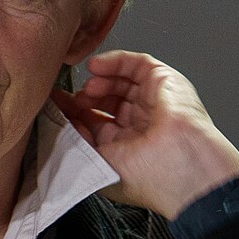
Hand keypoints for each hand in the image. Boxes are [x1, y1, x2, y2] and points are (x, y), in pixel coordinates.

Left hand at [56, 50, 238, 218]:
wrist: (181, 166)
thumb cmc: (150, 177)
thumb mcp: (100, 162)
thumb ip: (79, 140)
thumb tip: (65, 121)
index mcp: (130, 147)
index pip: (98, 122)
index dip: (77, 112)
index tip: (58, 104)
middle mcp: (143, 124)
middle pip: (109, 99)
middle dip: (88, 96)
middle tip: (73, 98)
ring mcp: (154, 101)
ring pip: (123, 80)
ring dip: (100, 80)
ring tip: (87, 85)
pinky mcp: (164, 81)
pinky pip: (136, 63)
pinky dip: (114, 61)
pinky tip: (96, 66)